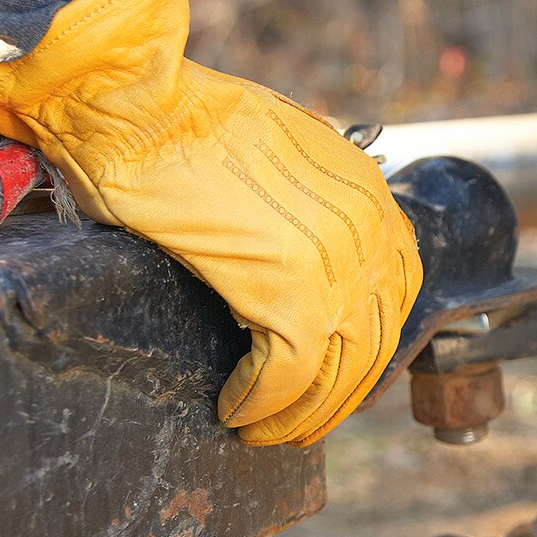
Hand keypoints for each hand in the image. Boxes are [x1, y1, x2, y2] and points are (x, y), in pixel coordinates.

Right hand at [0, 0, 421, 444]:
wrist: (141, 106)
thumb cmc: (185, 126)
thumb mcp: (279, 157)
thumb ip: (309, 207)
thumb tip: (302, 256)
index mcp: (370, 195)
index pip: (396, 291)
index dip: (368, 343)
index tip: (337, 371)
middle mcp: (369, 232)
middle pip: (375, 341)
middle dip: (339, 394)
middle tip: (303, 420)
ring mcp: (336, 265)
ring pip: (340, 370)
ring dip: (303, 413)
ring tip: (269, 431)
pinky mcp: (288, 294)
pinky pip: (286, 376)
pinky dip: (263, 406)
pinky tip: (236, 411)